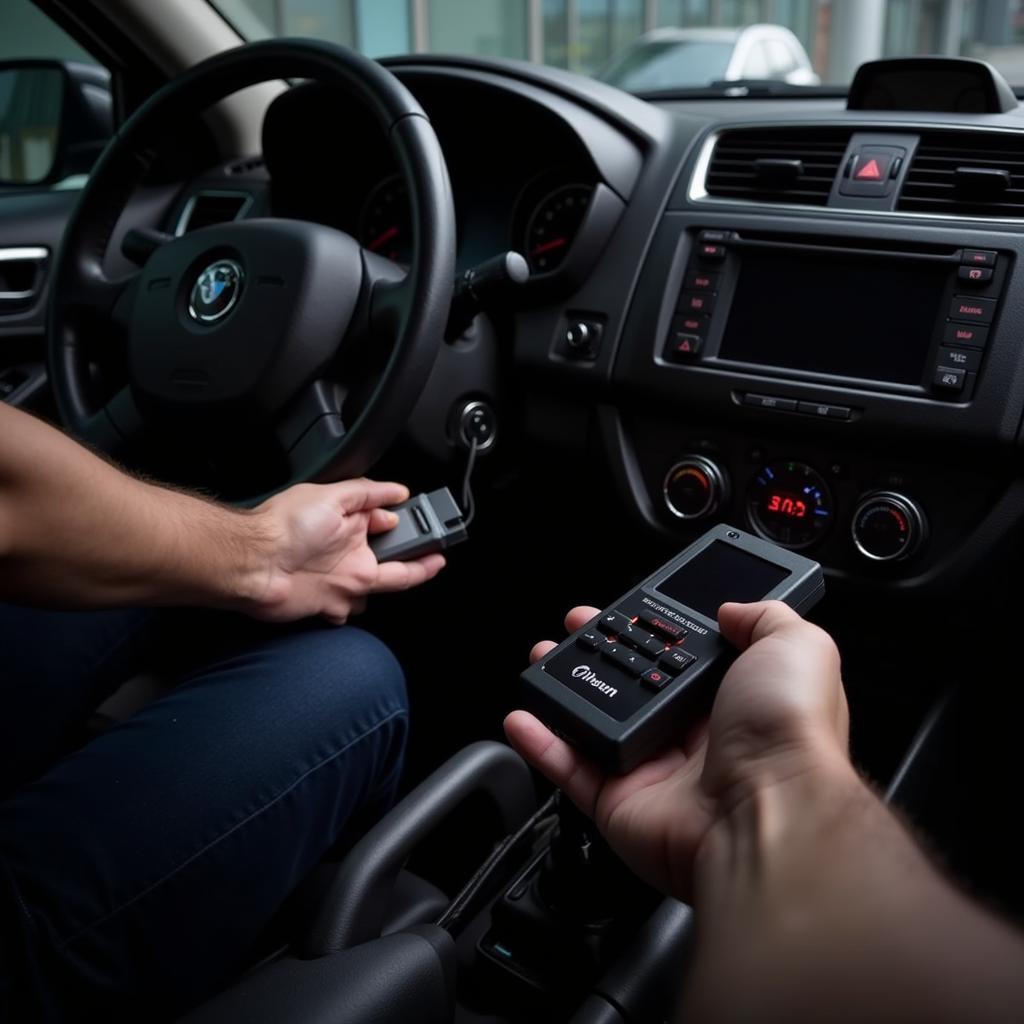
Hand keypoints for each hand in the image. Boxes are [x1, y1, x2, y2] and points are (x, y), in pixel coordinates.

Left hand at [248, 479, 444, 623]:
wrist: (253, 564)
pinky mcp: (329, 605)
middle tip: (438, 551)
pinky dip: (354, 609)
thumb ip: (367, 493)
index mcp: (350, 525)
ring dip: (391, 584)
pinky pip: (351, 612)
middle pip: (396, 559)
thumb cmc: (282, 526)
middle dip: (420, 557)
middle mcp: (347, 553)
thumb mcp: (331, 495)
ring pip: (379, 587)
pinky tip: (358, 601)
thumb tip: (396, 491)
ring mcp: (339, 581)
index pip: (390, 525)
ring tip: (417, 571)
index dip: (411, 524)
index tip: (430, 523)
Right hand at [504, 601, 849, 900]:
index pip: (683, 657)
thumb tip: (734, 607)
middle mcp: (694, 737)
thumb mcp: (798, 647)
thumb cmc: (790, 735)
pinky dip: (540, 745)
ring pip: (596, 724)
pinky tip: (523, 716)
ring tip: (541, 659)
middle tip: (576, 627)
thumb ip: (766, 617)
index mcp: (734, 700)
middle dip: (601, 652)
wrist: (769, 813)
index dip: (654, 630)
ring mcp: (655, 771)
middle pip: (634, 686)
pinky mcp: (621, 803)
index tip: (627, 606)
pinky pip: (570, 770)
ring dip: (562, 692)